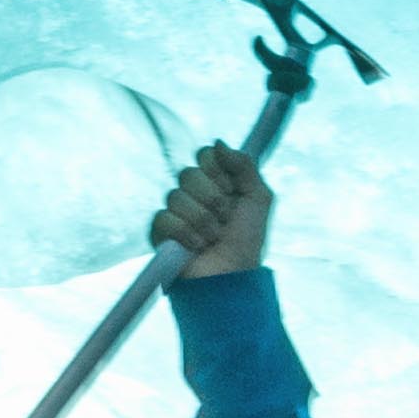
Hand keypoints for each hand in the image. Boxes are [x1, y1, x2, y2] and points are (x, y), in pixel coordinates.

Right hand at [153, 140, 273, 276]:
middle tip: (225, 218)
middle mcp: (192, 192)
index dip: (218, 172)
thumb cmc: (248, 239)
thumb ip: (244, 165)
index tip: (232, 191)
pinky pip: (164, 218)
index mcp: (214, 180)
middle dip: (213, 199)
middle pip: (188, 173)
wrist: (235, 274)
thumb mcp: (258, 198)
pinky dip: (185, 234)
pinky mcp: (160, 233)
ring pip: (176, 197)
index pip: (205, 155)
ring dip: (203, 221)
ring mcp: (174, 212)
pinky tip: (197, 246)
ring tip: (213, 238)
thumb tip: (218, 143)